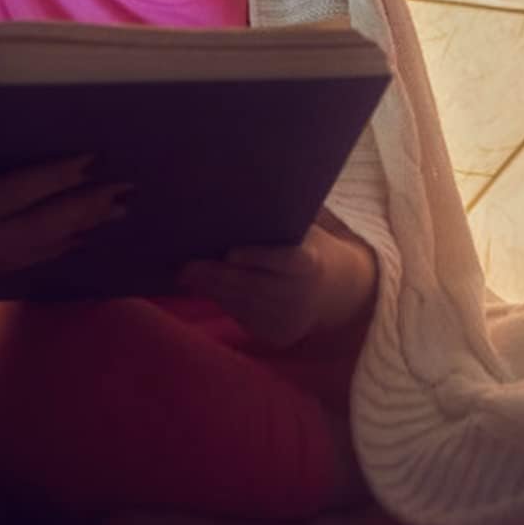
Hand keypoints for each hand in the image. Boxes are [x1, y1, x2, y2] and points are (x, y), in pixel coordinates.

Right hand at [0, 99, 127, 294]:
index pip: (6, 199)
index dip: (50, 180)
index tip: (89, 161)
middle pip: (33, 232)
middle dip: (81, 211)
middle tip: (126, 192)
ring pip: (28, 253)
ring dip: (73, 232)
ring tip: (114, 214)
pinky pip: (13, 264)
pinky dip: (48, 250)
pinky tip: (72, 240)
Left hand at [178, 222, 375, 349]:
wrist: (337, 291)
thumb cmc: (309, 246)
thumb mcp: (305, 230)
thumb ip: (281, 218)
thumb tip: (240, 189)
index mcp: (312, 263)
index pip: (287, 261)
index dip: (259, 258)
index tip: (230, 252)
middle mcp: (303, 294)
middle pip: (255, 286)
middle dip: (218, 276)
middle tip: (187, 266)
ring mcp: (290, 319)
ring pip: (244, 305)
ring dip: (213, 290)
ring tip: (187, 274)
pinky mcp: (278, 335)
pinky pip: (244, 318)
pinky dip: (223, 302)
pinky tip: (205, 287)